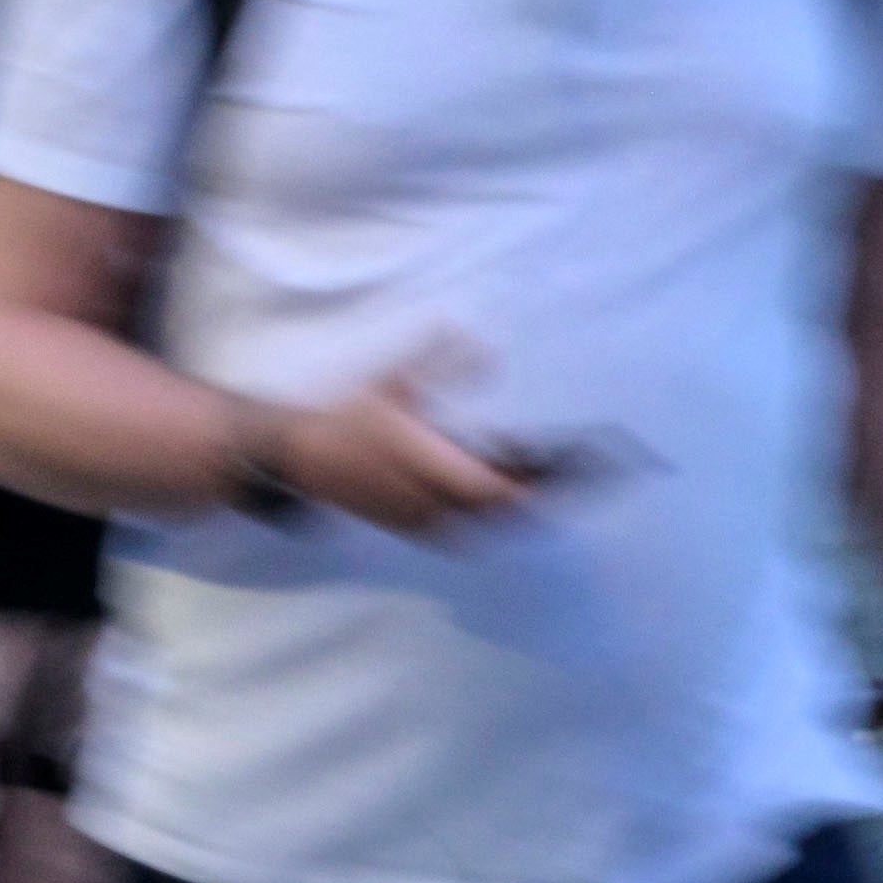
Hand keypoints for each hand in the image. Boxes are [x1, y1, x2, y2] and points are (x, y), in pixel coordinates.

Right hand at [260, 343, 548, 539]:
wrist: (302, 455)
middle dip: (543, 490)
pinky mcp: (419, 530)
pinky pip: (470, 527)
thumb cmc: (350, 417)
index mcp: (439, 472)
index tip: (580, 463)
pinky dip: (489, 510)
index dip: (550, 483)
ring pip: (492, 523)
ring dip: (517, 502)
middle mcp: (441, 507)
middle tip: (571, 468)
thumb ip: (442, 363)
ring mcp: (429, 523)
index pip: (511, 491)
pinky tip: (495, 486)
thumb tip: (488, 353)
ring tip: (539, 476)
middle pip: (511, 512)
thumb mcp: (397, 381)